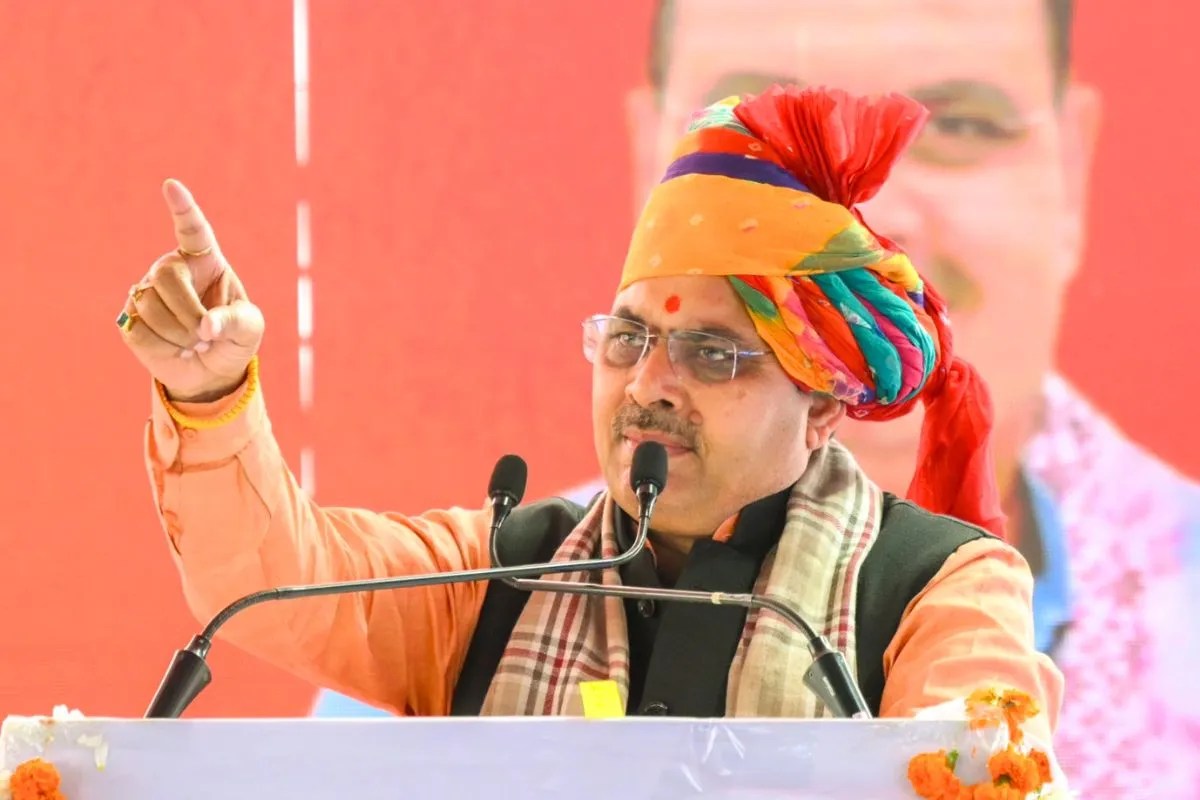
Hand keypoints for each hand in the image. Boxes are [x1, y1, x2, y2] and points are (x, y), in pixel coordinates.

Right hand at [117, 179, 264, 401]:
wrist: (209, 371)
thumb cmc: (233, 339)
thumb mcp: (249, 329)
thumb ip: (235, 322)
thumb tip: (206, 326)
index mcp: (205, 260)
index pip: (192, 229)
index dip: (183, 208)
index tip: (172, 186)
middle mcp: (171, 268)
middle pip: (166, 278)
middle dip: (189, 312)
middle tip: (206, 335)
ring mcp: (146, 290)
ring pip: (151, 307)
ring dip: (179, 335)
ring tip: (194, 343)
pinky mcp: (129, 317)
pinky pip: (139, 330)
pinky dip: (163, 348)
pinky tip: (174, 349)